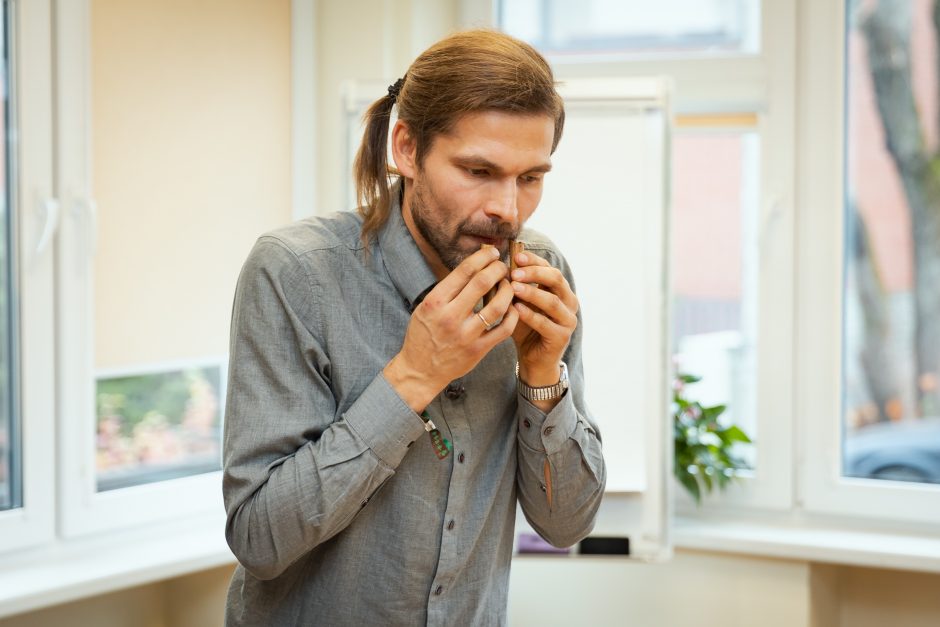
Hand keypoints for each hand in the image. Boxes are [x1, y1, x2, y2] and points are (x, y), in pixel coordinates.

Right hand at [384, 246, 518, 411]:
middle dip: (498, 269)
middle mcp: (450, 317)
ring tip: (509, 284)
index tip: (492, 253)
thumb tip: (472, 265)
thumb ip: (447, 289)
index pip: (464, 271)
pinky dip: (512, 315)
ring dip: (508, 290)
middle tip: (503, 266)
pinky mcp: (478, 350)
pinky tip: (513, 307)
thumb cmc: (423, 335)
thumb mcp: (425, 307)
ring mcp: (466, 335)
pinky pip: (503, 329)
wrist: (420, 370)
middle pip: (482, 283)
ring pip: (498, 305)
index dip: (483, 258)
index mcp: (435, 302)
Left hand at [509, 251, 578, 389]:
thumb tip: (498, 264)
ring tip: (513, 287)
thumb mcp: (519, 303)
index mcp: (560, 290)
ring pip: (553, 301)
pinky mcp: (562, 337)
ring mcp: (568, 320)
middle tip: (514, 271)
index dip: (534, 261)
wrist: (533, 359)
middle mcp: (569, 302)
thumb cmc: (525, 327)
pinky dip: (531, 315)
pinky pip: (546, 324)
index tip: (516, 256)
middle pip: (556, 279)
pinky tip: (517, 309)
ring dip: (532, 293)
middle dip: (534, 273)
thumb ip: (514, 286)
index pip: (550, 268)